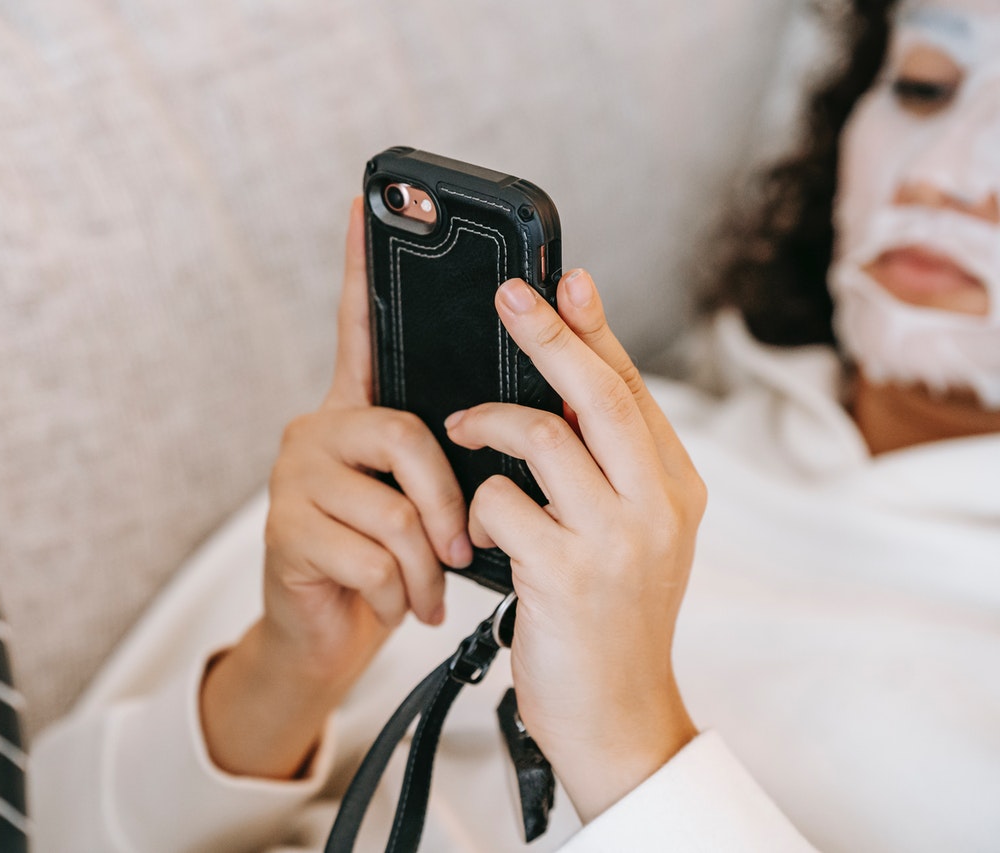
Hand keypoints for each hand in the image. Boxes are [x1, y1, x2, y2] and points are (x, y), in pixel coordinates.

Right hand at [199, 198, 470, 778]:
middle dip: (450, 503)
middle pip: (407, 434)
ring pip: (394, 506)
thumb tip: (523, 417)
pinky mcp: (285, 528)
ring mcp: (296, 477)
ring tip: (430, 588)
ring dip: (428, 563)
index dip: (360, 266)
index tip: (366, 200)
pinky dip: (401, 591)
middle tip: (464, 549)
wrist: (332, 638)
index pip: (358, 328)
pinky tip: (394, 604)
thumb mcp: (427, 504)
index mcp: (358, 413)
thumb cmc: (391, 563)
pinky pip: (373, 552)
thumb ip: (447, 455)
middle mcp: (318, 430)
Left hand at [444, 270, 704, 821]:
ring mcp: (617, 541)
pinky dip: (476, 503)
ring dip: (488, 424)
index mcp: (675, 489)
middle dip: (549, 335)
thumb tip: (558, 396)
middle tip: (508, 295)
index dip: (596, 330)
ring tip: (459, 431)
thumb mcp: (629, 540)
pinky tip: (472, 527)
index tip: (567, 280)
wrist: (618, 721)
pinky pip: (501, 503)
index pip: (631, 389)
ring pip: (543, 436)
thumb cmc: (608, 625)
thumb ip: (607, 473)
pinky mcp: (568, 576)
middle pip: (600, 393)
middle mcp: (658, 506)